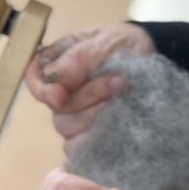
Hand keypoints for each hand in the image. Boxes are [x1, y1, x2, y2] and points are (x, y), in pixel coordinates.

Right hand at [24, 24, 153, 155]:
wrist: (154, 59)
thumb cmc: (125, 46)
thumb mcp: (103, 42)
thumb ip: (76, 60)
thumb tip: (55, 87)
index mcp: (57, 65)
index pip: (34, 83)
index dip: (44, 92)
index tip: (61, 97)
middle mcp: (63, 94)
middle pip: (58, 111)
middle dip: (89, 98)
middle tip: (120, 81)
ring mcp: (77, 117)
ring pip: (70, 130)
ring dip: (99, 116)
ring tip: (125, 97)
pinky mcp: (92, 135)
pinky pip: (82, 147)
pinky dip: (100, 138)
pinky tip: (120, 125)